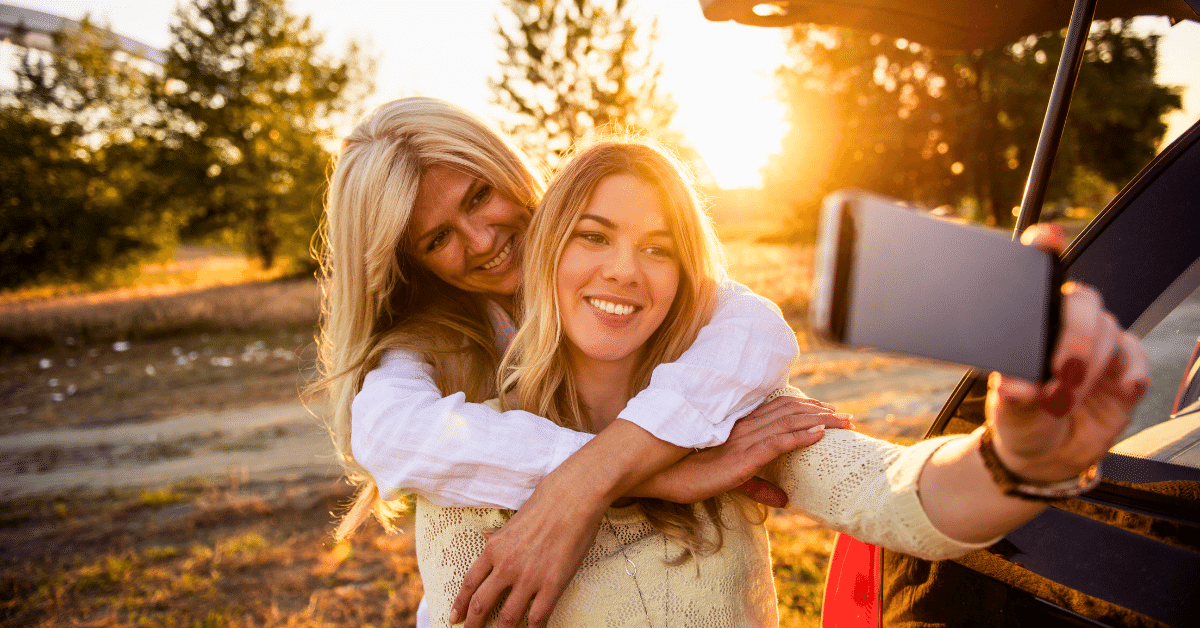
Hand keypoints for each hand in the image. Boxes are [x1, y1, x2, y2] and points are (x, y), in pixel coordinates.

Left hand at [449, 476, 604, 627]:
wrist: (572, 498)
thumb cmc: (546, 503)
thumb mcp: (514, 519)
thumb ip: (499, 534)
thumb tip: (486, 536)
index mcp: (494, 549)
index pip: (470, 583)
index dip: (460, 604)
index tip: (455, 618)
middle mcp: (506, 566)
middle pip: (482, 604)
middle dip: (474, 625)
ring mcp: (528, 577)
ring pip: (507, 618)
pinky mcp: (552, 584)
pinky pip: (538, 618)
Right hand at [638, 392, 852, 505]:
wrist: (650, 471)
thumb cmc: (680, 475)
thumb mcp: (729, 482)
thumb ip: (758, 486)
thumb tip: (784, 500)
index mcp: (737, 428)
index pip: (779, 411)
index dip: (806, 410)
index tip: (829, 414)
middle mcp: (742, 428)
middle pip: (790, 412)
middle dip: (821, 413)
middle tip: (846, 418)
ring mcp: (741, 440)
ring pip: (788, 422)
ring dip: (819, 421)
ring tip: (843, 422)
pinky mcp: (740, 456)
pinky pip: (776, 442)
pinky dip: (800, 437)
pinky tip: (820, 435)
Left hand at [985, 224, 1149, 481]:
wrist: (1044, 454)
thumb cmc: (1020, 420)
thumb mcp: (1010, 412)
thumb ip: (1015, 398)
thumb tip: (1015, 388)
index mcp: (1029, 321)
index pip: (1038, 276)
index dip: (1045, 249)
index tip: (1045, 236)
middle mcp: (1064, 322)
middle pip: (1082, 302)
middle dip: (1074, 338)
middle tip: (1061, 375)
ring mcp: (1096, 341)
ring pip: (1106, 329)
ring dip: (1090, 366)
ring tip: (1065, 401)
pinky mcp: (1123, 364)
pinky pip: (1135, 356)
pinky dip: (1132, 372)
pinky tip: (1122, 392)